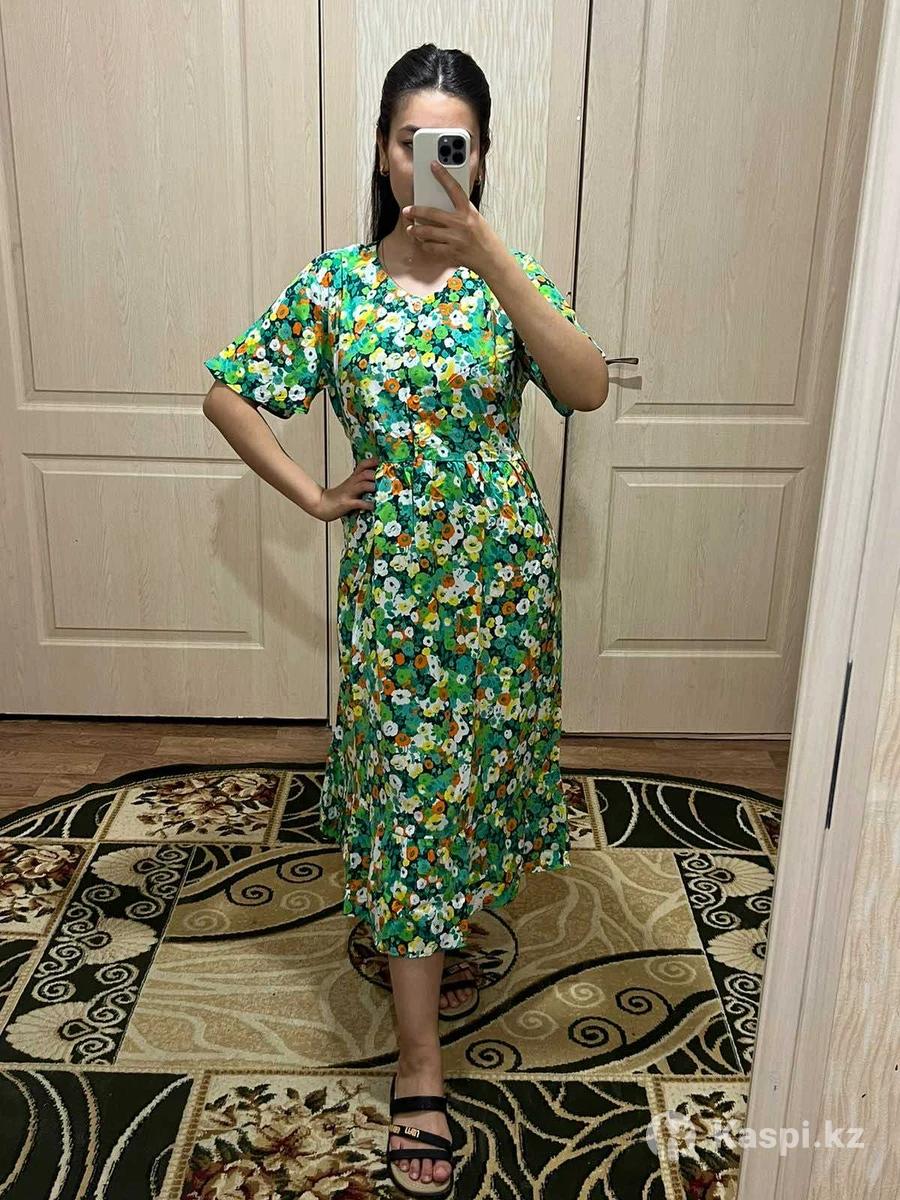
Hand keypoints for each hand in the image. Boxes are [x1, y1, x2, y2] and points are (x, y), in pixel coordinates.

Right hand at [310, 457, 378, 521]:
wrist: (322, 504)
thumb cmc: (338, 497)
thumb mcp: (350, 487)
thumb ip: (361, 484)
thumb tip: (378, 483)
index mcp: (353, 478)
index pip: (363, 465)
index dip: (373, 462)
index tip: (384, 462)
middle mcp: (352, 483)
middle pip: (365, 473)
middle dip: (377, 475)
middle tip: (388, 480)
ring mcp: (349, 493)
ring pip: (363, 485)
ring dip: (373, 487)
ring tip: (382, 492)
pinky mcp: (347, 504)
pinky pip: (358, 503)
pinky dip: (367, 504)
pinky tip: (374, 506)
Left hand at [402, 160, 503, 275]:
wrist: (492, 259)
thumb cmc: (484, 238)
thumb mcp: (476, 219)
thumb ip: (461, 211)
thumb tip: (443, 205)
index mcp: (468, 212)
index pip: (454, 188)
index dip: (443, 175)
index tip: (433, 165)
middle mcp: (461, 223)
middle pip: (432, 213)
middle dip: (415, 211)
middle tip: (406, 210)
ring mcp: (455, 239)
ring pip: (428, 232)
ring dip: (416, 230)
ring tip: (410, 229)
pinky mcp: (452, 252)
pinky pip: (432, 247)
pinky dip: (425, 245)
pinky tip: (423, 243)